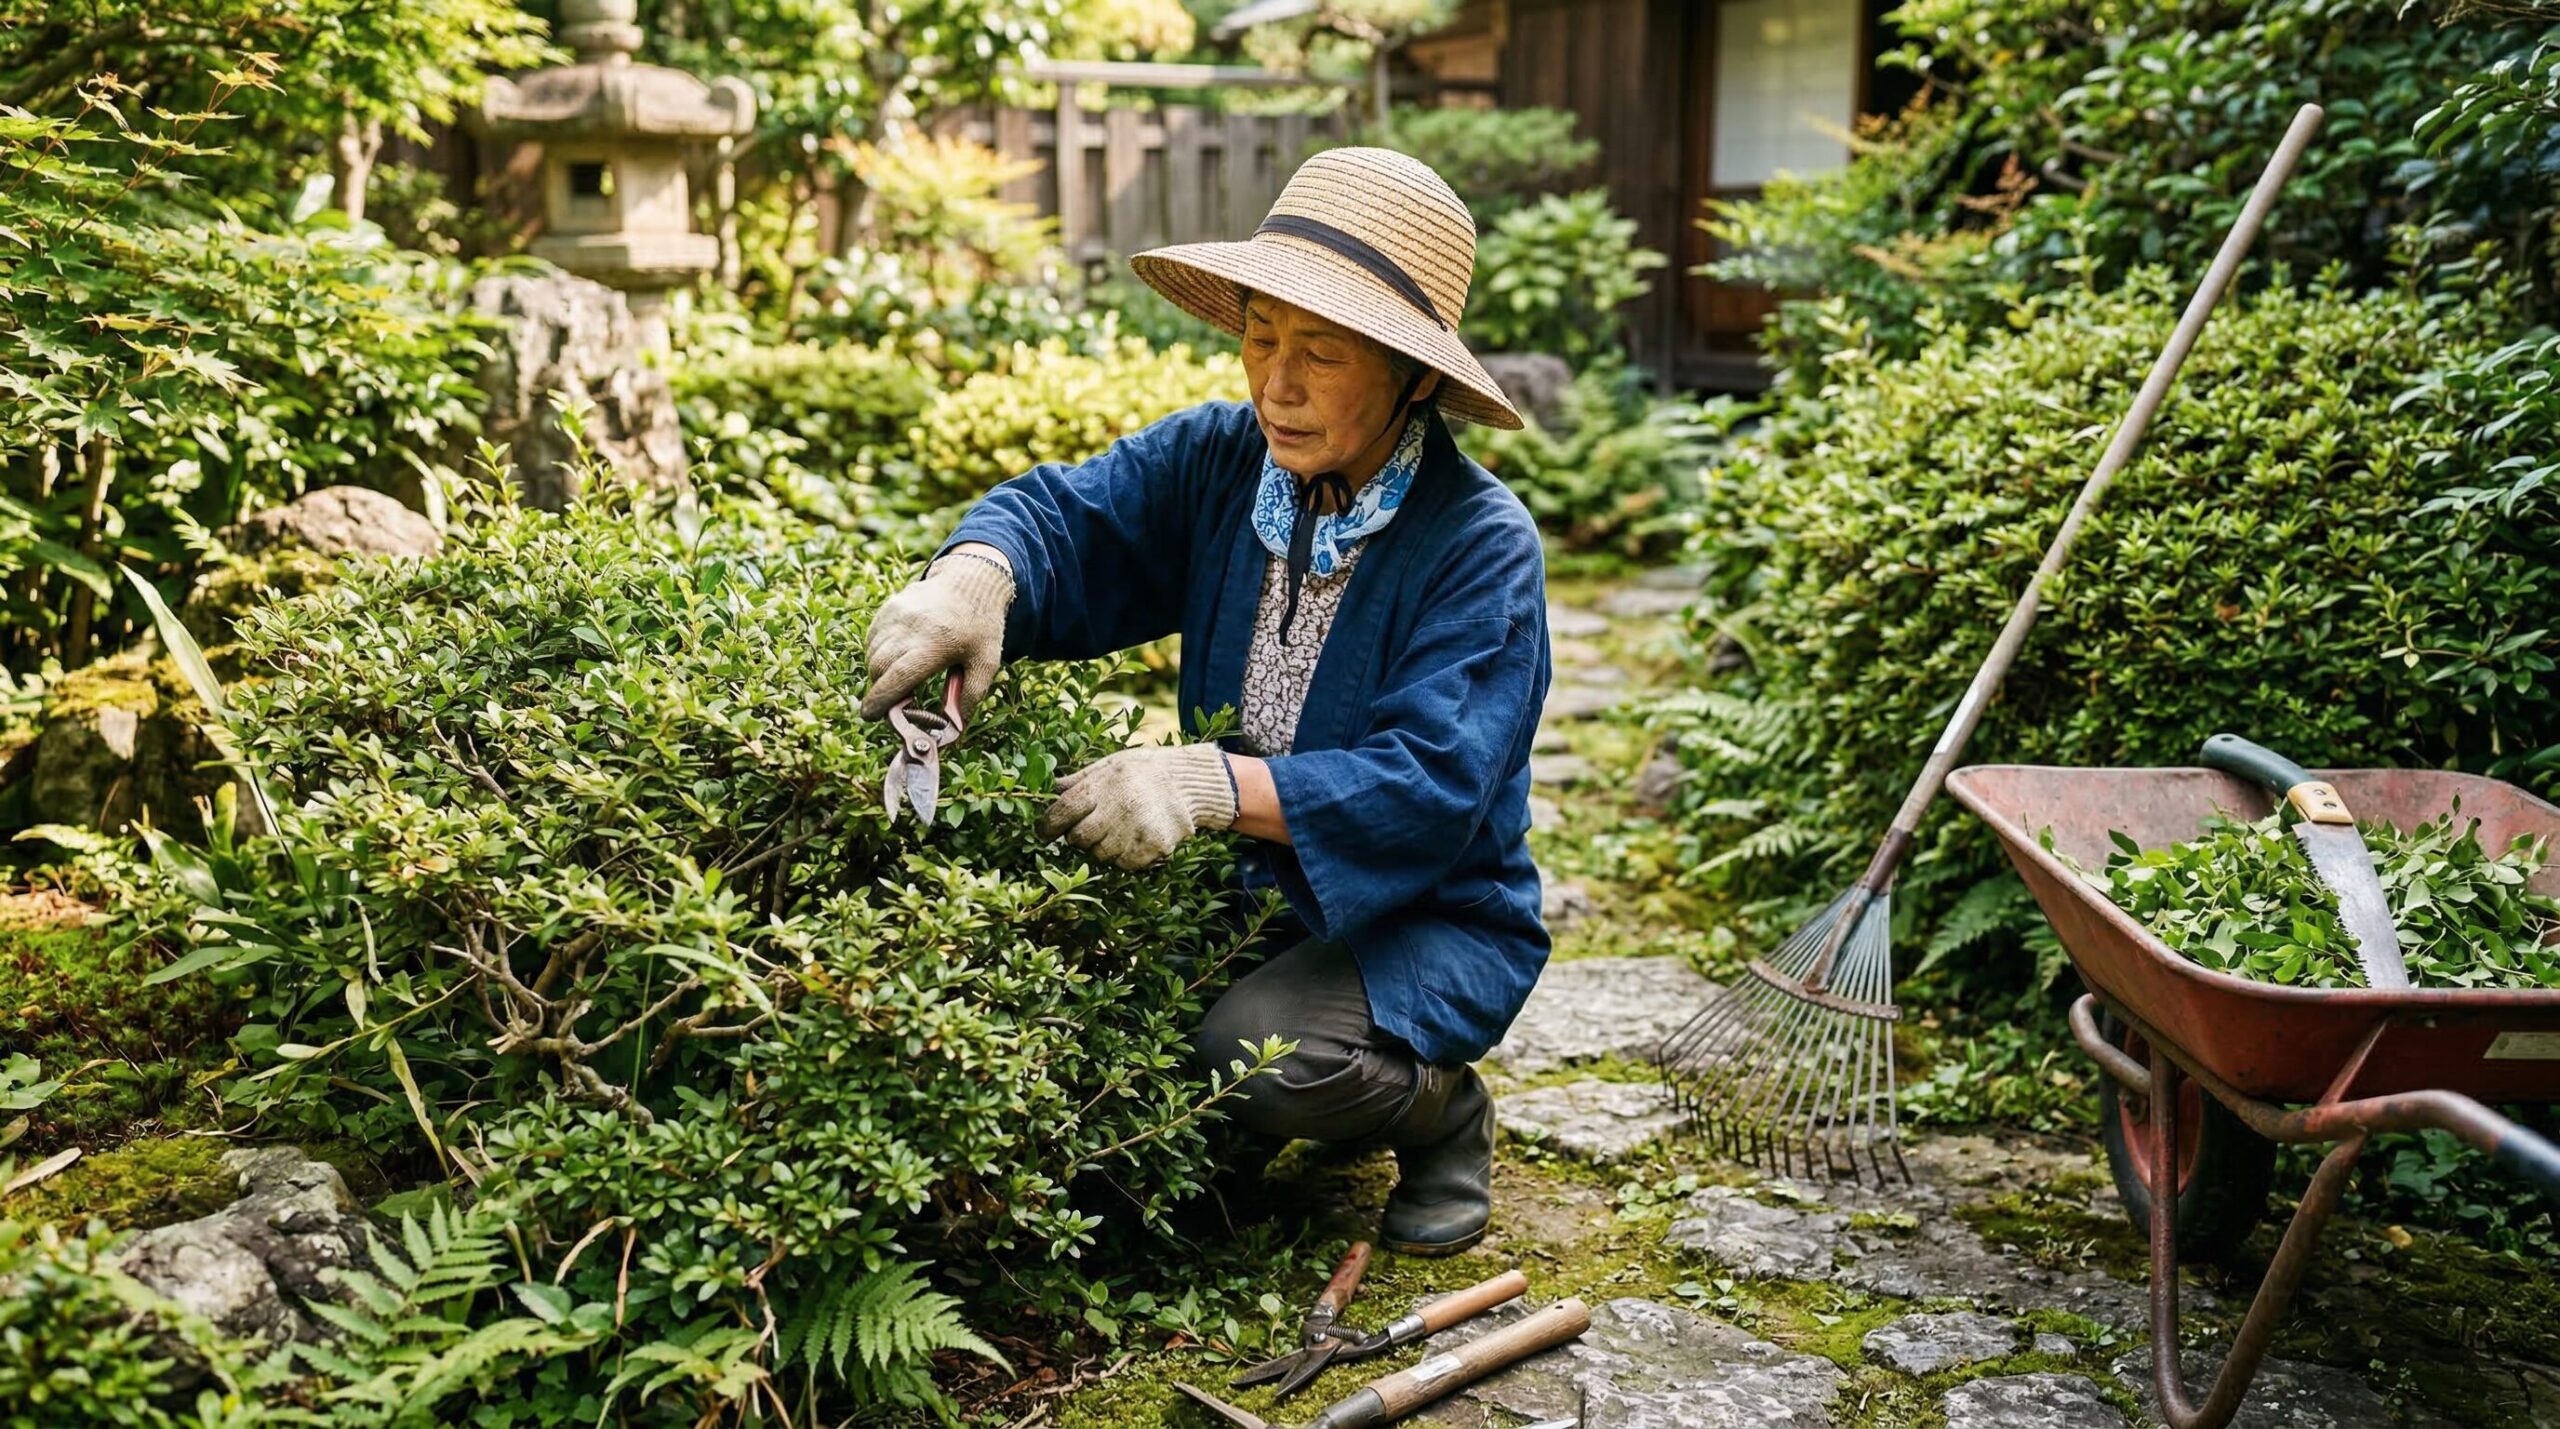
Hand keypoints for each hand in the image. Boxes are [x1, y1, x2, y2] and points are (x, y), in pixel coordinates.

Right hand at [862, 547, 1012, 719]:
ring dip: (879, 674)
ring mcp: (896, 615)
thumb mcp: (986, 663)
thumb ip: (970, 696)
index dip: (881, 699)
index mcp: (935, 644)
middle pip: (879, 668)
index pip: (898, 677)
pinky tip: (895, 660)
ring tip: (899, 681)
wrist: (972, 582)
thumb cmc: (980, 626)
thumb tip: (955, 728)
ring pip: (872, 654)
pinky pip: (872, 639)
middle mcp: (910, 628)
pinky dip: (876, 654)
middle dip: (879, 691)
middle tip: (891, 705)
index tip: (870, 715)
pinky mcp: (889, 608)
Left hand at [1039, 744, 1237, 869]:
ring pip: (1101, 855)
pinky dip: (1125, 857)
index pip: (1063, 811)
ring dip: (1104, 847)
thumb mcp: (1109, 765)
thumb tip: (1047, 791)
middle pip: (1079, 839)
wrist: (1190, 781)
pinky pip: (1125, 864)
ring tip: (1119, 829)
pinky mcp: (1154, 846)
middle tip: (1093, 827)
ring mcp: (1137, 829)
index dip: (1048, 826)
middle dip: (1079, 837)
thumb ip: (1079, 780)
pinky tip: (1135, 839)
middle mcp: (1118, 807)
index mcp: (1103, 785)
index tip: (1044, 833)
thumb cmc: (1144, 771)